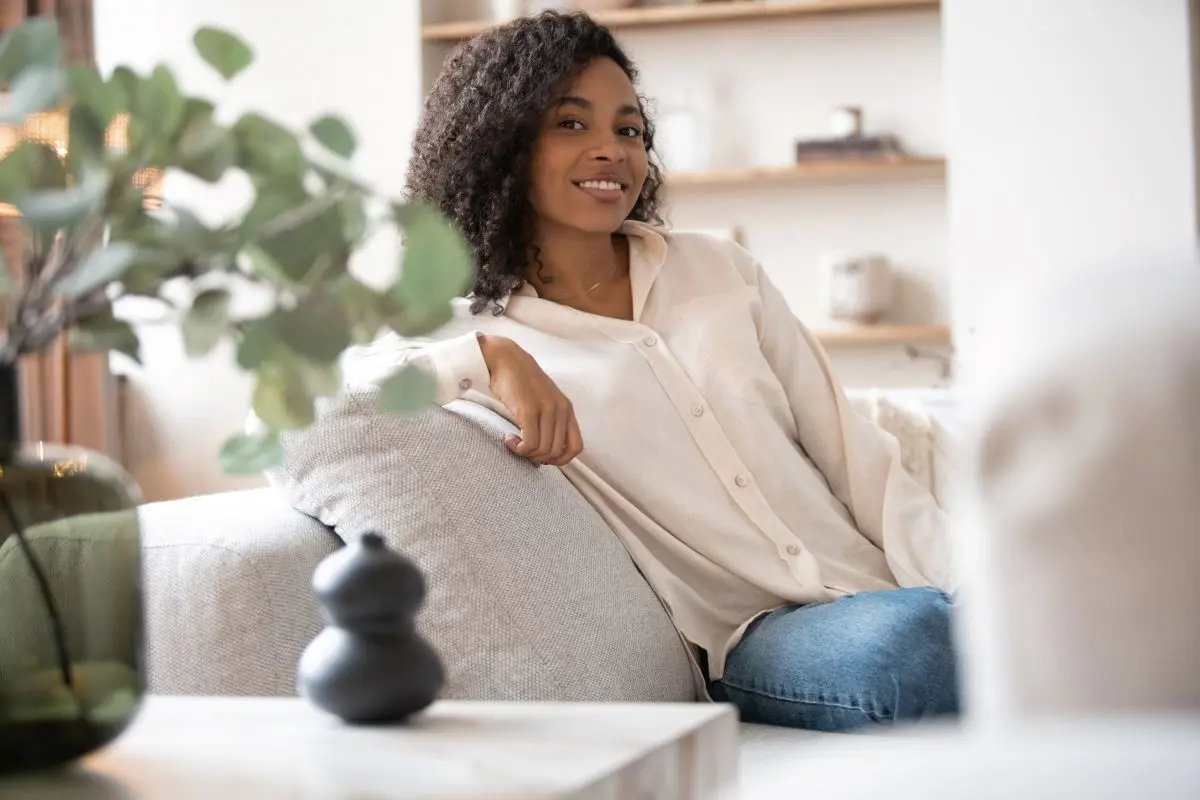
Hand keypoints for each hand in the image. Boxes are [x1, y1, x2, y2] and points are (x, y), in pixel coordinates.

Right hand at [478, 334, 582, 466]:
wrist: (506, 360)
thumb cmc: (522, 384)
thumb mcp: (545, 401)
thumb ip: (551, 422)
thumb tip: (545, 453)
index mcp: (567, 409)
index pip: (577, 447)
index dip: (562, 459)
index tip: (544, 457)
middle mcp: (561, 410)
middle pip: (557, 452)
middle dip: (539, 458)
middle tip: (523, 450)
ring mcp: (546, 409)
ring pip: (543, 450)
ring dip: (526, 453)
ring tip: (514, 443)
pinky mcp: (529, 410)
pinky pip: (530, 443)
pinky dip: (518, 448)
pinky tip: (509, 439)